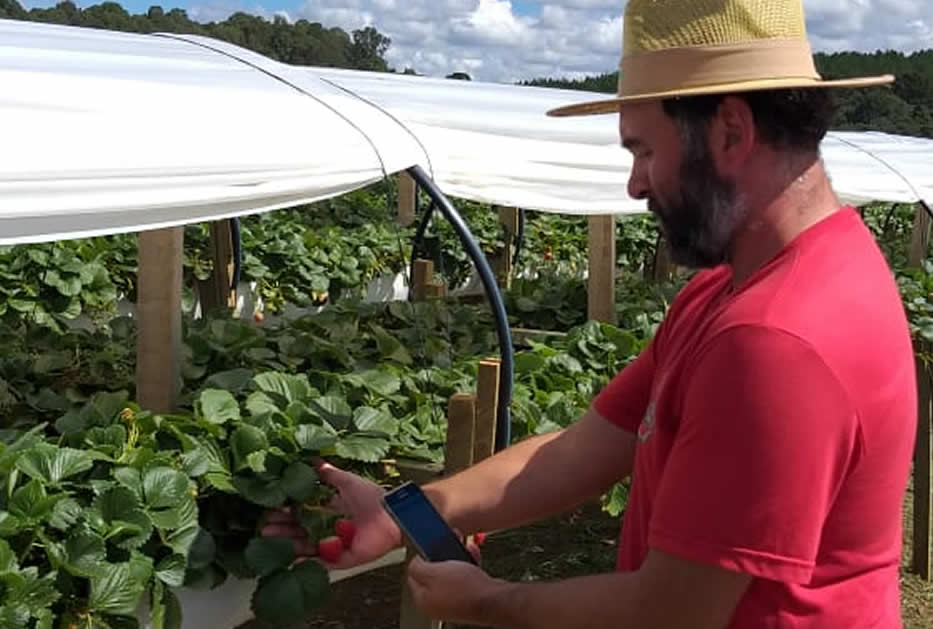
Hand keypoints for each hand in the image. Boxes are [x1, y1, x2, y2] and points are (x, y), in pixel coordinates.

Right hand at [261, 461, 402, 569]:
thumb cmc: (374, 497)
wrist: (393, 515)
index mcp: (332, 510)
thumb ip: (330, 474)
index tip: (272, 509)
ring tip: (269, 539)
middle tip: (264, 526)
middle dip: (282, 528)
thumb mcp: (348, 481)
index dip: (288, 511)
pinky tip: (290, 559)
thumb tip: (313, 461)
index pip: (304, 512)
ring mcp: (335, 545)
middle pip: (301, 530)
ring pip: (306, 546)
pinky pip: (321, 564)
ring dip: (288, 543)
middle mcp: (331, 528)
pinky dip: (307, 562)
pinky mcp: (342, 559)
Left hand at [407, 555, 506, 624]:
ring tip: (464, 548)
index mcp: (423, 600)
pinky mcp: (469, 596)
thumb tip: (414, 563)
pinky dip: (468, 563)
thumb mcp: (433, 572)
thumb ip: (417, 567)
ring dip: (457, 556)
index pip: (413, 575)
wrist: (494, 599)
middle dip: (442, 555)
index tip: (428, 546)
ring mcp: (454, 600)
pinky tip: (473, 556)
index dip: (421, 557)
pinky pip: (465, 575)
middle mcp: (437, 603)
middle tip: (448, 543)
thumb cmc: (465, 589)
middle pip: (434, 572)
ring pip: (451, 572)